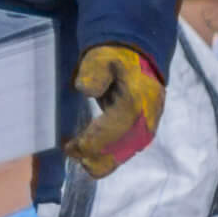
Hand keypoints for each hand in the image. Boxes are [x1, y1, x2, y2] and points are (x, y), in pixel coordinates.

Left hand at [62, 44, 164, 176]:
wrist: (138, 60)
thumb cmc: (114, 59)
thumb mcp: (101, 57)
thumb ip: (93, 72)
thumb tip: (86, 91)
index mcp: (135, 102)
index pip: (112, 132)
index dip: (91, 144)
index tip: (70, 147)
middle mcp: (146, 121)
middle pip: (118, 149)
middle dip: (94, 156)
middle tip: (70, 152)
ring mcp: (147, 129)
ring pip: (123, 155)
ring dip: (100, 160)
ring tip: (77, 155)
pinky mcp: (144, 133)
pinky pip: (125, 152)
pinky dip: (107, 157)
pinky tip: (89, 156)